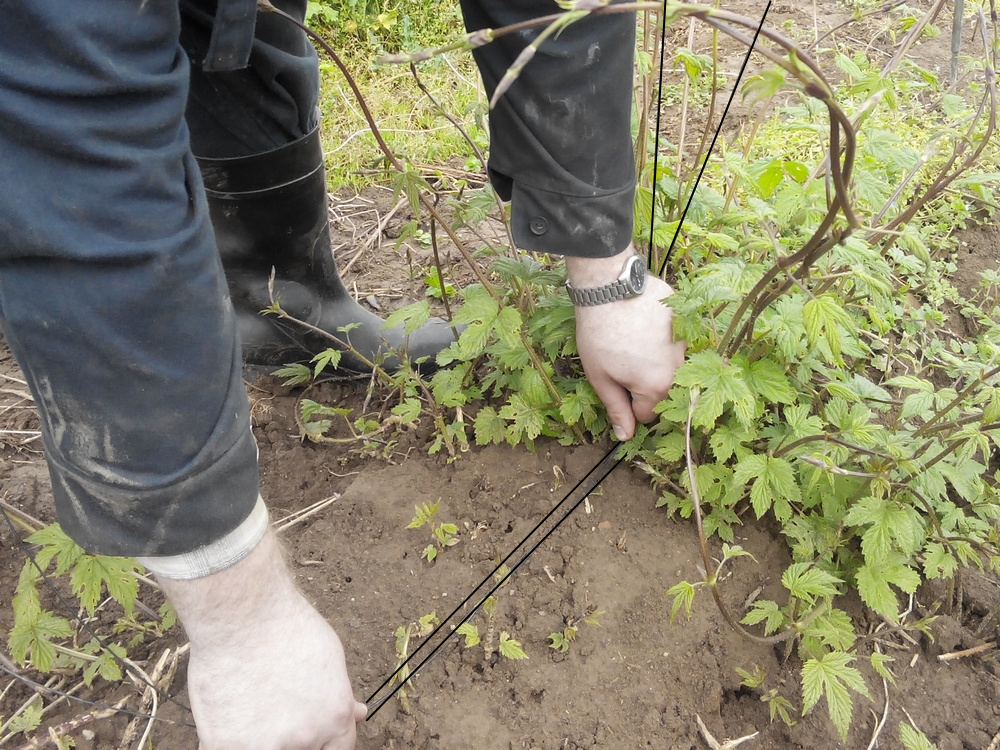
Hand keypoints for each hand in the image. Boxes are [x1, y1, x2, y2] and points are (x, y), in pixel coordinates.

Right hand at [157, 530, 365, 749]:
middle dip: (295, 735)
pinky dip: (229, 734)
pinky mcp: (221, 745)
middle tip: (278, 708)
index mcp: (334, 718)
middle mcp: (303, 739)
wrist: (241, 613)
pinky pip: (228, 748)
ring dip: (259, 734)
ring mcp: (260, 746)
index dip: (325, 740)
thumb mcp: (330, 657)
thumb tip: (357, 715)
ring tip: (252, 699)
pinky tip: (229, 707)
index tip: (313, 732)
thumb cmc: (287, 625)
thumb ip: (339, 696)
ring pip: (264, 748)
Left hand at [567, 248, 685, 440]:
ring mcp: (686, 341)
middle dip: (643, 383)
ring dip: (654, 359)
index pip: (646, 414)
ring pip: (670, 363)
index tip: (614, 384)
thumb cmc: (598, 335)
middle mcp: (679, 368)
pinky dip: (659, 335)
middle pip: (662, 390)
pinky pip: (674, 337)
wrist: (608, 287)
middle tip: (621, 361)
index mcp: (658, 386)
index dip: (627, 404)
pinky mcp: (685, 318)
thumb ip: (616, 409)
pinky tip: (641, 323)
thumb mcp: (600, 378)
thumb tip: (625, 436)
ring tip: (631, 340)